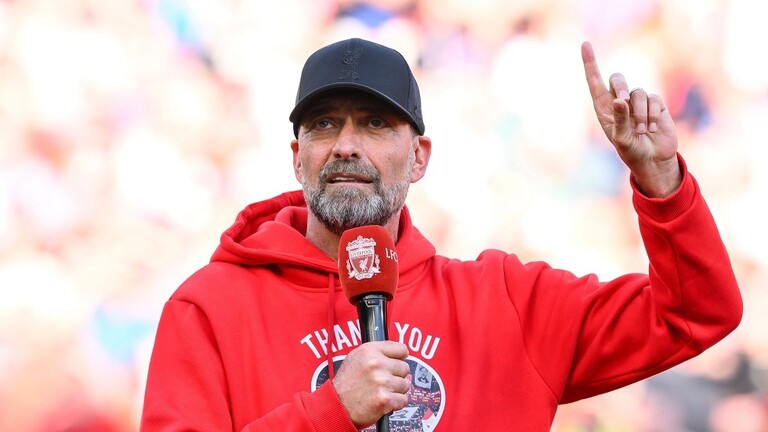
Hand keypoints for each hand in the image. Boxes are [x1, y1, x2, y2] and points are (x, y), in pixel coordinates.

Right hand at [332, 341, 410, 428]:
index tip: (396, 363)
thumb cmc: (346, 384)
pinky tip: (384, 401)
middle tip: (383, 381)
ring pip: (405, 385)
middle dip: (397, 376)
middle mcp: (376, 364)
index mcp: (369, 350)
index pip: (401, 349)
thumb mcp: (356, 358)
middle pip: (405, 368)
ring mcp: (382, 382)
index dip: (399, 358)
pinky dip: (396, 403)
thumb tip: (399, 355)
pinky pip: (403, 400)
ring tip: (381, 391)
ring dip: (396, 390)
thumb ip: (377, 353)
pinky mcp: (385, 399)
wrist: (337, 406)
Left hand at [581, 41, 681, 196]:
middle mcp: (619, 102)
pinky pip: (653, 99)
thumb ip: (621, 119)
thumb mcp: (622, 138)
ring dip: (640, 114)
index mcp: (604, 109)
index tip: (585, 44)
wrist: (653, 160)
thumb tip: (619, 99)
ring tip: (642, 132)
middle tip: (624, 102)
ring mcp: (638, 102)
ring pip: (638, 92)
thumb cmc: (631, 151)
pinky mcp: (655, 104)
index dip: (590, 63)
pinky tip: (652, 129)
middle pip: (617, 79)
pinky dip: (652, 115)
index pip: (594, 81)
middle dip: (621, 87)